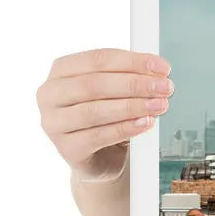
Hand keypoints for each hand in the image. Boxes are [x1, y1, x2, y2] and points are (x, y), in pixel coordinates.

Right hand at [37, 49, 172, 179]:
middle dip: (135, 84)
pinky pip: (98, 137)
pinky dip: (125, 128)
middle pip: (94, 84)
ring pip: (95, 111)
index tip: (161, 67)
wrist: (101, 156)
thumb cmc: (107, 116)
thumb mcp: (116, 91)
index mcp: (61, 71)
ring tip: (159, 105)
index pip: (97, 59)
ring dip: (132, 106)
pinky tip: (145, 123)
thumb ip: (130, 77)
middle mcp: (50, 95)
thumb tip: (159, 71)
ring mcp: (53, 123)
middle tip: (164, 87)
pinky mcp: (66, 148)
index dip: (133, 61)